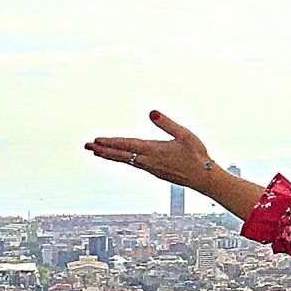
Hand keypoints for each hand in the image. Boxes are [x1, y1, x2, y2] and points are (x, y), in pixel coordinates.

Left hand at [84, 111, 215, 187]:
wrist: (205, 179)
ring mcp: (151, 168)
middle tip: (86, 146)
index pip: (127, 145)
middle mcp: (149, 161)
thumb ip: (167, 123)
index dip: (110, 142)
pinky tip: (119, 158)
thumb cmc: (197, 155)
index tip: (96, 141)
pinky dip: (122, 160)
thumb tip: (151, 112)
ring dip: (110, 155)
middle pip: (121, 155)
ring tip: (96, 152)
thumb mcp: (185, 135)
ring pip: (125, 161)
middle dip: (103, 150)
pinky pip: (133, 164)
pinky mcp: (155, 171)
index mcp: (154, 151)